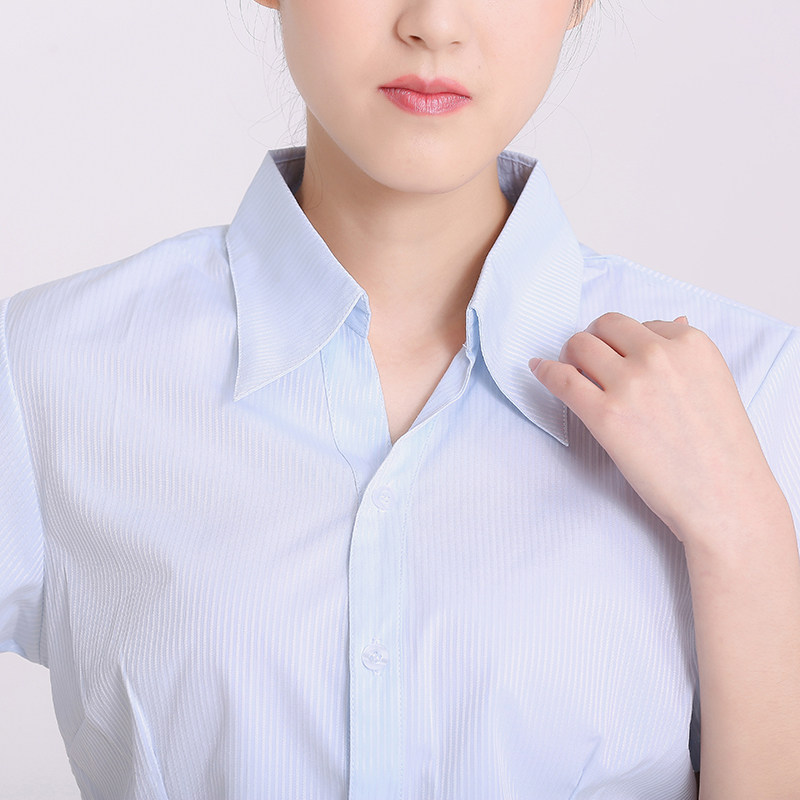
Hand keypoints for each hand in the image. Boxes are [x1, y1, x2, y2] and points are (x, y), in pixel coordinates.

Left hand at [529, 312, 779, 544]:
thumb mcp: (714, 385)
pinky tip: (539, 369)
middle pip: (605, 326)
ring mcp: (630, 384)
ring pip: (580, 345)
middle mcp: (658, 355)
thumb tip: (669, 323)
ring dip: (570, 354)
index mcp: (691, 344)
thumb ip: (685, 355)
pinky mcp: (605, 414)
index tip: (617, 356)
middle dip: (593, 339)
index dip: (624, 341)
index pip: (640, 324)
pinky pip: (561, 378)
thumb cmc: (721, 451)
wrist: (724, 498)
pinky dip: (545, 370)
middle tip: (587, 358)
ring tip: (571, 370)